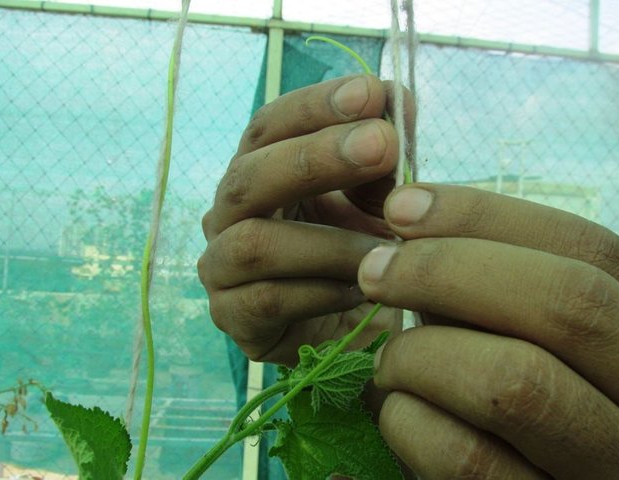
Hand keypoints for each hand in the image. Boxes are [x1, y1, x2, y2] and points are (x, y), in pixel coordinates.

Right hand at [198, 75, 412, 364]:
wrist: (357, 329)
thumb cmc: (362, 252)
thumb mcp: (378, 197)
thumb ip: (382, 155)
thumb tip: (397, 102)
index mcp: (259, 173)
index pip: (268, 127)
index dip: (315, 107)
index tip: (371, 93)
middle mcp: (229, 215)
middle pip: (248, 177)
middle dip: (316, 159)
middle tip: (382, 145)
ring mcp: (222, 269)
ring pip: (255, 244)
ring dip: (329, 242)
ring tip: (387, 246)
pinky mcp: (233, 318)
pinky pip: (269, 300)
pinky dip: (322, 292)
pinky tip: (363, 289)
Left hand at [359, 184, 618, 478]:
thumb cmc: (525, 399)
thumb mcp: (531, 333)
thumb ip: (496, 286)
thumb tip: (411, 221)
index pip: (588, 250)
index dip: (486, 216)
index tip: (401, 206)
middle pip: (566, 305)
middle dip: (446, 271)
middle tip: (374, 271)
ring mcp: (609, 468)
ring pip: (514, 384)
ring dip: (420, 355)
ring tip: (388, 360)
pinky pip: (466, 459)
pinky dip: (407, 422)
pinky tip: (396, 412)